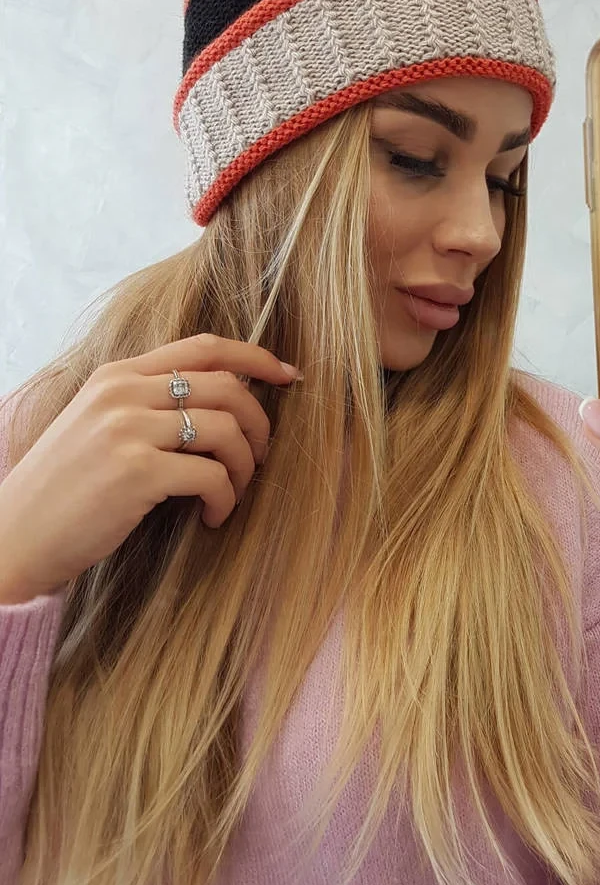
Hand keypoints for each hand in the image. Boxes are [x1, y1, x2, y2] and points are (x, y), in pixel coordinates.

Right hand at [0, 334, 301, 602]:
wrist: (14, 537)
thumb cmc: (63, 490)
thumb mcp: (97, 426)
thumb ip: (145, 405)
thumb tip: (218, 404)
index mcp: (117, 375)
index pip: (202, 347)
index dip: (254, 357)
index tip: (288, 375)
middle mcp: (123, 393)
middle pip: (226, 384)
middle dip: (259, 420)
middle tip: (262, 455)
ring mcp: (128, 429)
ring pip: (226, 428)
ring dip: (245, 464)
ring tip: (234, 492)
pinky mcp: (135, 472)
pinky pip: (212, 475)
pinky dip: (226, 498)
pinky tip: (214, 517)